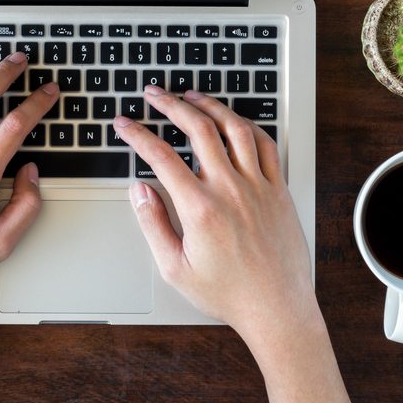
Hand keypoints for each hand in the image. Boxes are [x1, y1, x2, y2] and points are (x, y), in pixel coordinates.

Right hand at [114, 86, 319, 350]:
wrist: (277, 308)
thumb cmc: (227, 293)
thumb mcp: (175, 268)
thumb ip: (153, 224)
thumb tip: (139, 190)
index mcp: (200, 209)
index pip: (161, 157)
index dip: (137, 134)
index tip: (124, 124)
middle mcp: (231, 190)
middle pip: (198, 129)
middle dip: (170, 105)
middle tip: (154, 94)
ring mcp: (258, 186)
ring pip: (234, 128)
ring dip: (210, 106)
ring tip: (192, 95)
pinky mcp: (278, 190)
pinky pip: (265, 145)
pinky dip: (247, 126)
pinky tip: (234, 121)